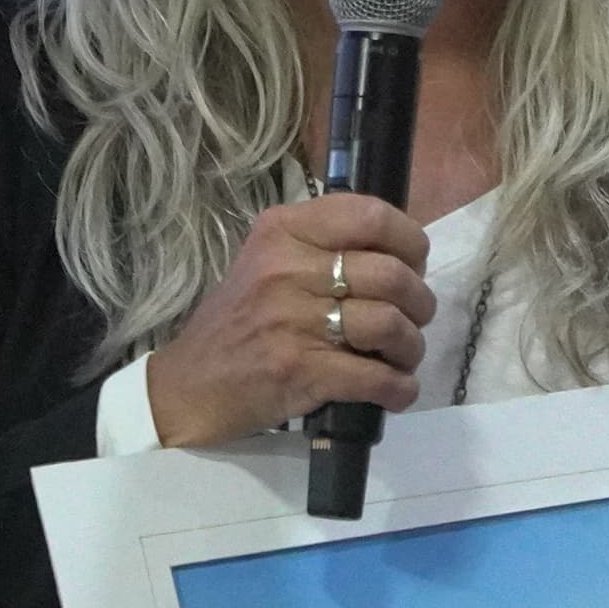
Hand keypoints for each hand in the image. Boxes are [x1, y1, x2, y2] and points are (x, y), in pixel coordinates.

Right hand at [145, 192, 437, 447]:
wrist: (189, 386)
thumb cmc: (239, 322)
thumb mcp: (267, 262)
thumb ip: (323, 247)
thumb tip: (398, 254)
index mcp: (283, 231)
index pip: (371, 216)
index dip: (410, 241)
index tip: (413, 264)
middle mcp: (288, 268)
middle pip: (391, 274)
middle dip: (419, 302)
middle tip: (413, 318)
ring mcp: (293, 321)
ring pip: (389, 324)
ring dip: (410, 346)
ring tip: (401, 356)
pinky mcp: (301, 371)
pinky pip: (376, 377)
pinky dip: (399, 388)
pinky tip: (396, 391)